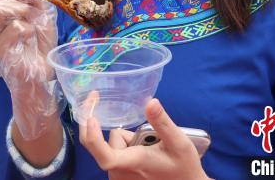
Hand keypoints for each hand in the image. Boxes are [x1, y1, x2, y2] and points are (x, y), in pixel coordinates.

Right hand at [0, 0, 57, 139]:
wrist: (42, 75)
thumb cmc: (39, 43)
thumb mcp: (43, 9)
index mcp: (4, 7)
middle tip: (36, 3)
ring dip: (22, 8)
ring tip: (33, 19)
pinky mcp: (2, 51)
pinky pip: (13, 29)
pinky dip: (26, 29)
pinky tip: (31, 35)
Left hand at [79, 97, 210, 179]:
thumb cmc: (183, 167)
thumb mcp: (179, 143)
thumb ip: (163, 123)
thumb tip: (151, 102)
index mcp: (133, 163)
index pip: (105, 155)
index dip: (93, 137)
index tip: (91, 117)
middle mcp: (120, 173)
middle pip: (111, 142)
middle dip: (126, 134)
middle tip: (147, 138)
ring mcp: (118, 177)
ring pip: (114, 147)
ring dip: (128, 142)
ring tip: (150, 149)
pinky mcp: (118, 178)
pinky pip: (115, 155)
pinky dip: (126, 149)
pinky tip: (144, 154)